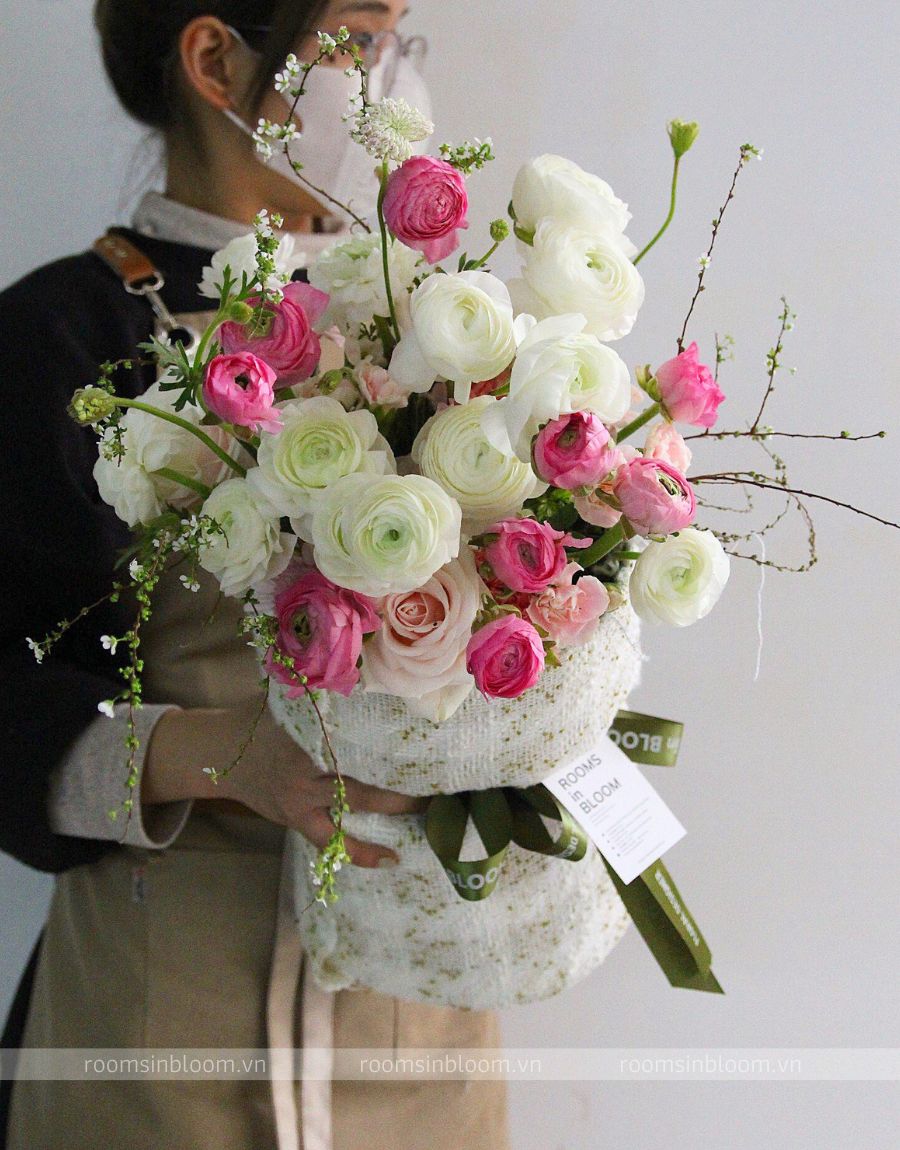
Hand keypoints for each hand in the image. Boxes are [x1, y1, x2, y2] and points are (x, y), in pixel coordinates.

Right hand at [142, 700, 426, 867]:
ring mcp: (302, 794)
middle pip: (363, 765)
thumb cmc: (260, 719)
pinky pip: (332, 841)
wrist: (216, 753)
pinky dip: (360, 851)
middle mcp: (307, 762)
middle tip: (441, 774)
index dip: (392, 734)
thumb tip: (366, 670)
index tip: (426, 733)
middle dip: (402, 770)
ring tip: (430, 815)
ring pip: (353, 803)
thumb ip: (322, 691)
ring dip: (392, 808)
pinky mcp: (297, 818)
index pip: (357, 728)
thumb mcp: (287, 698)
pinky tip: (390, 859)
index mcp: (308, 728)